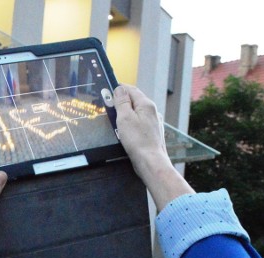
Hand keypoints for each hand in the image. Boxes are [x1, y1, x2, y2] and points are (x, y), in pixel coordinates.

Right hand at [113, 84, 193, 210]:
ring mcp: (154, 123)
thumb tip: (119, 89)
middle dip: (122, 101)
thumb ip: (121, 102)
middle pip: (135, 100)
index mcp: (146, 105)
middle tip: (110, 104)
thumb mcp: (124, 118)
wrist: (151, 162)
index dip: (120, 88)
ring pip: (138, 112)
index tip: (109, 89)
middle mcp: (153, 112)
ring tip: (116, 117)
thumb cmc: (138, 141)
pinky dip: (131, 122)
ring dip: (126, 112)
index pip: (132, 90)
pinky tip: (126, 130)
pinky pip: (140, 123)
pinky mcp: (152, 133)